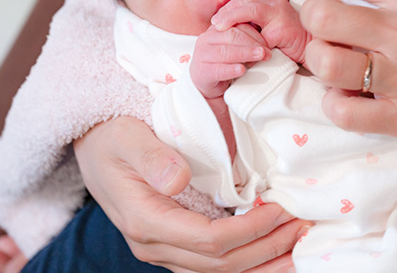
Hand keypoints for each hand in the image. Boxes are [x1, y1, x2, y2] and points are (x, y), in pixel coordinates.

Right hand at [74, 117, 309, 271]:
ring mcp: (163, 249)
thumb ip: (153, 157)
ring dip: (262, 263)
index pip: (209, 241)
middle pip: (219, 265)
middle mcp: (153, 245)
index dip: (250, 230)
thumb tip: (180, 179)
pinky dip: (247, 261)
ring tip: (298, 247)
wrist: (94, 148)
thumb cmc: (112, 137)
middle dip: (266, 248)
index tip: (282, 210)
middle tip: (303, 226)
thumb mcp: (127, 137)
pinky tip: (272, 251)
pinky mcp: (173, 245)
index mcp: (145, 220)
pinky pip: (212, 265)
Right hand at [191, 23, 270, 98]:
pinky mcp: (202, 72)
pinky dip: (231, 69)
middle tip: (267, 51)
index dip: (254, 32)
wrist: (205, 83)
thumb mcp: (235, 47)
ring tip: (260, 56)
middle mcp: (207, 39)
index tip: (269, 40)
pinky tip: (242, 70)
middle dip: (252, 42)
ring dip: (245, 53)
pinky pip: (217, 70)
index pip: (237, 25)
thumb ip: (245, 39)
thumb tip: (269, 36)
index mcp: (216, 29)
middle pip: (232, 35)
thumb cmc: (225, 62)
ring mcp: (202, 55)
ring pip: (225, 51)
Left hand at [212, 0, 310, 63]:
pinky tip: (240, 45)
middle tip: (215, 23)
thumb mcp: (267, 29)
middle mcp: (277, 3)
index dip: (228, 7)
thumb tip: (226, 28)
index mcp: (271, 2)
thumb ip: (252, 24)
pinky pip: (262, 33)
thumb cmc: (288, 43)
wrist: (313, 52)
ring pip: (252, 9)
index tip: (216, 20)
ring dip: (232, 17)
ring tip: (220, 28)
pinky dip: (249, 39)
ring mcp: (282, 14)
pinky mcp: (285, 29)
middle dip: (227, 10)